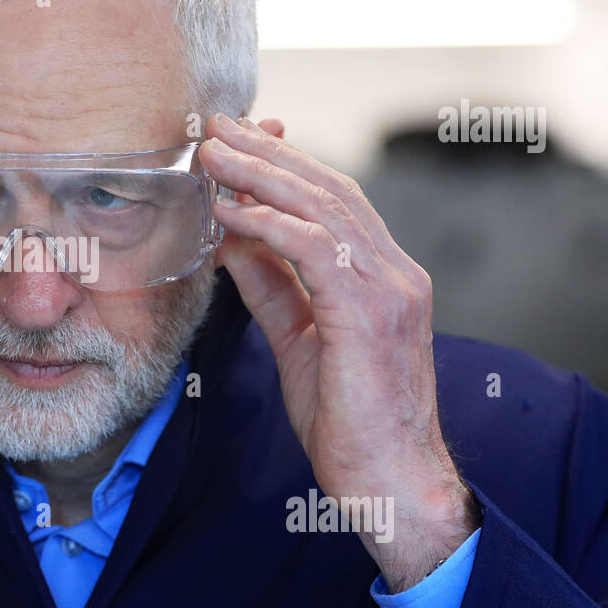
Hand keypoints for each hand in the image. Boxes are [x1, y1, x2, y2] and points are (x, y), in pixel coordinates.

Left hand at [199, 113, 477, 590]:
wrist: (390, 481)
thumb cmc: (349, 419)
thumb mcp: (298, 340)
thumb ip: (272, 287)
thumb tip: (232, 242)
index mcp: (383, 275)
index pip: (333, 200)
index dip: (285, 165)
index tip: (238, 142)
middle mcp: (394, 271)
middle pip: (327, 189)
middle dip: (268, 152)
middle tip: (217, 127)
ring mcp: (389, 287)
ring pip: (322, 207)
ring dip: (261, 174)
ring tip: (213, 153)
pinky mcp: (371, 312)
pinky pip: (314, 248)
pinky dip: (268, 224)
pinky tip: (229, 210)